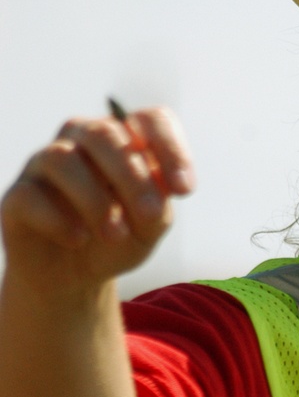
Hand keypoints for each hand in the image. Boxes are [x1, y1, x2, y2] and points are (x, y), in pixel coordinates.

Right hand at [1, 106, 194, 295]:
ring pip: (63, 158)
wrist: (74, 276)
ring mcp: (44, 164)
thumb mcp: (150, 226)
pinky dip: (60, 220)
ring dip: (96, 200)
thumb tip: (157, 187)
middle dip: (133, 177)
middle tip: (151, 215)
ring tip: (115, 234)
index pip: (149, 120)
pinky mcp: (17, 196)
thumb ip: (158, 204)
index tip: (184, 190)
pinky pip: (32, 196)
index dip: (171, 148)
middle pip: (104, 134)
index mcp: (123, 140)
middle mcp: (81, 141)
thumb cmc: (118, 239)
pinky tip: (78, 239)